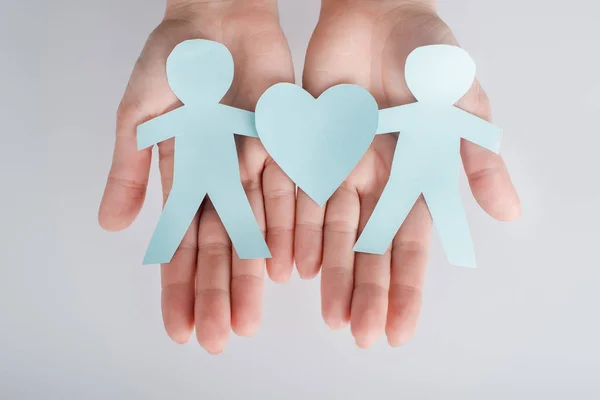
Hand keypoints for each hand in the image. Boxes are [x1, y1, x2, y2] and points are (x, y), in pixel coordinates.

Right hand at [98, 0, 295, 353]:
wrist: (220, 20)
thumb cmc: (174, 61)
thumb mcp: (140, 113)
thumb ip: (131, 167)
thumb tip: (110, 224)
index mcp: (184, 177)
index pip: (180, 243)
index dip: (179, 287)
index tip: (180, 328)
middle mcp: (222, 182)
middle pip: (220, 248)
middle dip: (218, 294)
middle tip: (218, 339)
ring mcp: (255, 168)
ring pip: (256, 231)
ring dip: (252, 276)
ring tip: (249, 320)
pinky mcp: (287, 148)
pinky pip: (290, 195)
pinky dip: (288, 231)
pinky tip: (286, 270)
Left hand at [297, 0, 520, 347]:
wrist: (378, 15)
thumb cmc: (427, 57)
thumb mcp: (460, 104)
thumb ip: (475, 156)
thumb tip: (506, 212)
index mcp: (415, 177)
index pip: (411, 244)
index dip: (406, 288)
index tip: (398, 330)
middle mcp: (378, 182)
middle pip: (371, 248)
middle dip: (366, 292)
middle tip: (359, 336)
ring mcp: (341, 166)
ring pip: (333, 231)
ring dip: (331, 273)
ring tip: (328, 314)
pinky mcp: (308, 147)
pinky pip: (300, 195)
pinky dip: (297, 229)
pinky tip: (293, 266)